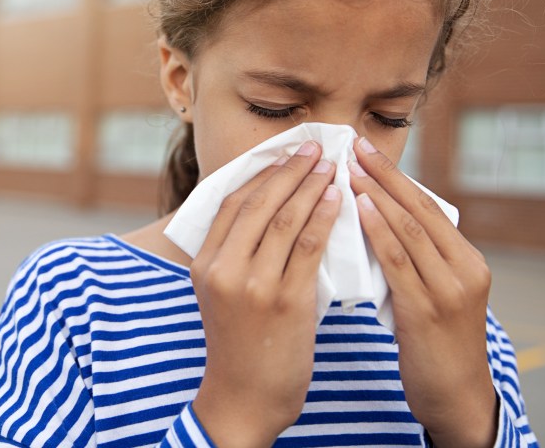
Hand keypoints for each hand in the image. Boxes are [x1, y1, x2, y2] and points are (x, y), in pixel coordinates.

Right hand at [190, 141, 340, 446]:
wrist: (244, 397)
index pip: (232, 203)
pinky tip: (338, 199)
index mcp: (205, 263)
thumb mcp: (221, 294)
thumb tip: (270, 209)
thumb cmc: (239, 344)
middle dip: (290, 169)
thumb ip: (236, 255)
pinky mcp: (286, 301)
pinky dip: (325, 217)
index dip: (262, 174)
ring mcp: (254, 285)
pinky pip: (309, 246)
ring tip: (332, 166)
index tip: (286, 154)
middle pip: (259, 203)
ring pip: (286, 219)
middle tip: (315, 147)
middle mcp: (224, 269)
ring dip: (312, 186)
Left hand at [348, 137, 497, 447]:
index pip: (429, 206)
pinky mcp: (429, 311)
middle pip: (421, 209)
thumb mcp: (434, 294)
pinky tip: (360, 209)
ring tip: (350, 168)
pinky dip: (379, 231)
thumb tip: (374, 222)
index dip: (397, 175)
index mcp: (468, 260)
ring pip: (410, 229)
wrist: (456, 398)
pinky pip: (400, 261)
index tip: (367, 149)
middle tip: (355, 144)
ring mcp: (450, 290)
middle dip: (386, 174)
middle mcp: (465, 269)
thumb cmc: (436, 345)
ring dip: (378, 195)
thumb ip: (415, 261)